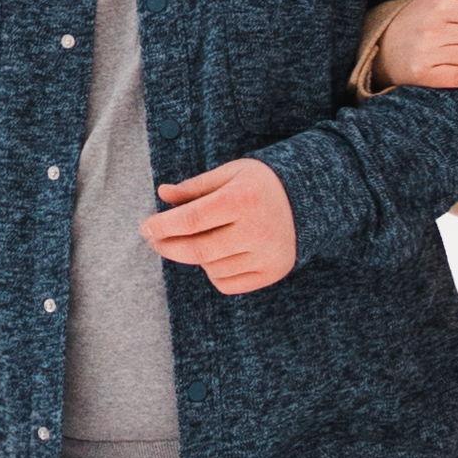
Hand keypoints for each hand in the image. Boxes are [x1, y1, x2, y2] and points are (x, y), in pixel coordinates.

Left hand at [147, 157, 300, 294]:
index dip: (162, 226)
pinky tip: (218, 255)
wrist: (312, 199)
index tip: (145, 227)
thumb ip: (195, 187)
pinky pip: (227, 283)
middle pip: (197, 250)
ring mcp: (266, 255)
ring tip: (201, 239)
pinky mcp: (272, 272)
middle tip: (155, 240)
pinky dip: (213, 272)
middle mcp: (257, 230)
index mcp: (242, 199)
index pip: (191, 219)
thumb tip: (162, 194)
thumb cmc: (262, 183)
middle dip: (168, 246)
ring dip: (196, 256)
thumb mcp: (230, 174)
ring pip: (210, 268)